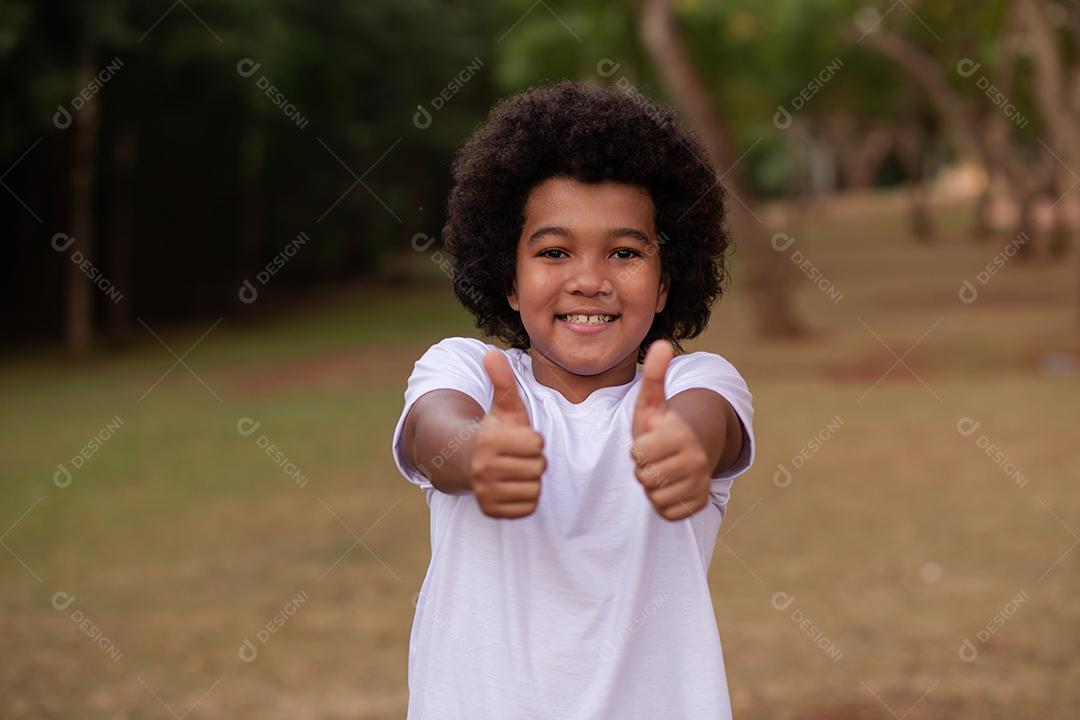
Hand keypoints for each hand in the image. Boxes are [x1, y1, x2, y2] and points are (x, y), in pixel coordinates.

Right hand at [467, 351, 545, 518]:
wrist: (467, 463)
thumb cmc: (494, 432)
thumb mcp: (502, 406)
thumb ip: (502, 380)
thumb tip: (491, 352)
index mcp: (489, 441)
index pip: (537, 443)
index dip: (533, 439)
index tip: (519, 438)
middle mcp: (483, 469)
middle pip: (539, 467)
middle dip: (533, 460)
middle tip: (517, 456)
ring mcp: (486, 493)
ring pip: (535, 489)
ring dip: (530, 480)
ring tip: (515, 470)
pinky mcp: (491, 511)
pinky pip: (528, 508)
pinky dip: (525, 499)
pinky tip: (512, 486)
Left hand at [631, 340, 711, 520]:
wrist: (691, 448)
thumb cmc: (662, 424)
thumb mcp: (652, 401)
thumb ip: (654, 375)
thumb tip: (662, 343)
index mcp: (683, 436)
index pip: (639, 454)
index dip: (638, 448)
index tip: (649, 439)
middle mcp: (696, 461)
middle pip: (645, 477)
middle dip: (644, 467)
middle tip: (655, 456)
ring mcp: (700, 484)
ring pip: (654, 496)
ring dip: (652, 486)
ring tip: (662, 468)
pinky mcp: (699, 503)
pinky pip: (666, 511)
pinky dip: (663, 502)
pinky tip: (670, 485)